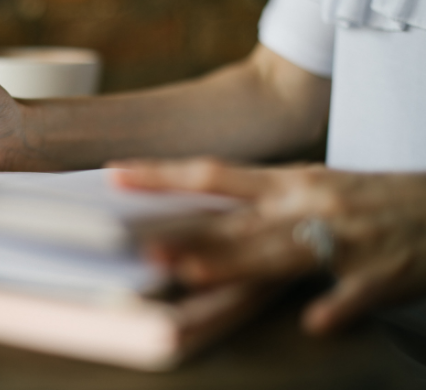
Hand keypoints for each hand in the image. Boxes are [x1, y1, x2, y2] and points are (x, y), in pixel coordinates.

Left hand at [110, 158, 425, 334]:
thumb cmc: (370, 196)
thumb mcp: (311, 184)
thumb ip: (258, 198)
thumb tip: (203, 211)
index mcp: (289, 181)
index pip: (213, 174)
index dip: (163, 175)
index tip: (118, 174)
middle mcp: (308, 204)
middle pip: (236, 221)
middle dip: (188, 235)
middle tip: (142, 245)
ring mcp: (343, 239)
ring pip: (280, 254)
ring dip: (234, 264)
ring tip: (189, 274)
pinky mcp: (380, 275)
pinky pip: (352, 296)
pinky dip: (334, 309)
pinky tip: (315, 324)